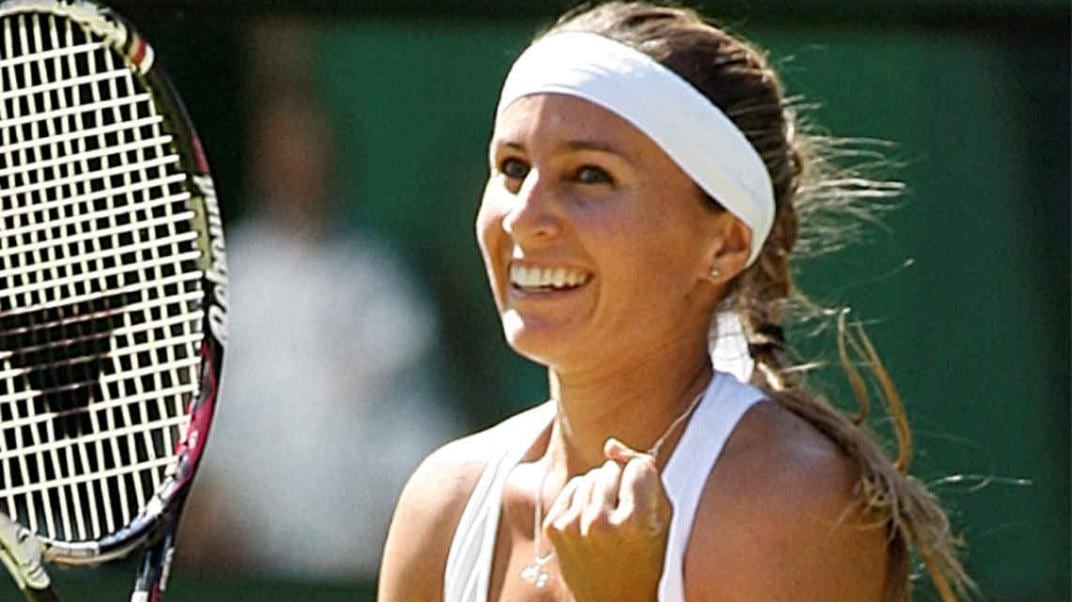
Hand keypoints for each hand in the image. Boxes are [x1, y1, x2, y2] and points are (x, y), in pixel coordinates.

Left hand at [544, 438, 672, 601]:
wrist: (614, 600)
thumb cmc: (646, 557)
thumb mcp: (662, 519)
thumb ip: (646, 474)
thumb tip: (610, 445)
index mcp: (636, 523)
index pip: (639, 466)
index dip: (644, 478)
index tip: (644, 498)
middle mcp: (601, 523)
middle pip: (611, 469)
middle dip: (620, 483)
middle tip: (625, 514)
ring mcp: (574, 526)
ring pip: (591, 476)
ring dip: (600, 490)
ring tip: (609, 520)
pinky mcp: (555, 527)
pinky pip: (573, 487)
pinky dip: (582, 498)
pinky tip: (591, 522)